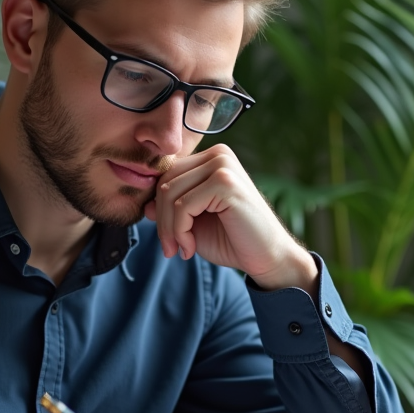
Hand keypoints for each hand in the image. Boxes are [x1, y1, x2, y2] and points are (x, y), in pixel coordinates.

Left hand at [144, 144, 317, 290]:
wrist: (267, 258)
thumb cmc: (232, 240)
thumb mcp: (193, 224)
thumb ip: (170, 210)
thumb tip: (147, 205)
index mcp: (211, 159)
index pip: (167, 175)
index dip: (160, 208)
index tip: (168, 239)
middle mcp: (218, 155)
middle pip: (164, 182)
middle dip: (162, 220)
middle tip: (171, 248)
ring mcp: (223, 165)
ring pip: (169, 194)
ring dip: (169, 229)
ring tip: (182, 249)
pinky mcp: (225, 182)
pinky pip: (182, 206)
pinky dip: (179, 232)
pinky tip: (190, 248)